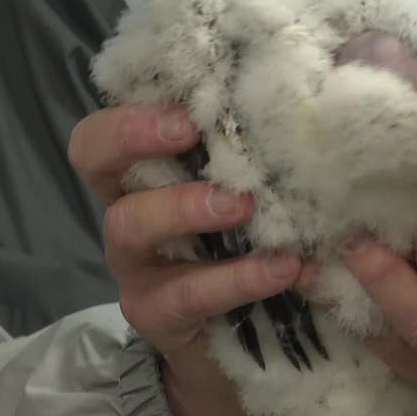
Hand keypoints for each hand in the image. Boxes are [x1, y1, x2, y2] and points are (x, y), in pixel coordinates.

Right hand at [69, 104, 302, 415]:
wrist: (242, 342)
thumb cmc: (249, 244)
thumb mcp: (253, 189)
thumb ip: (264, 145)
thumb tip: (321, 73)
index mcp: (149, 170)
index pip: (114, 120)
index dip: (135, 106)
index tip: (189, 101)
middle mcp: (130, 208)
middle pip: (95, 156)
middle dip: (133, 134)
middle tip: (191, 129)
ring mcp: (136, 264)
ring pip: (129, 224)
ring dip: (185, 207)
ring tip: (243, 205)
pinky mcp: (157, 313)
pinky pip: (187, 292)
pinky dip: (236, 278)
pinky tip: (284, 267)